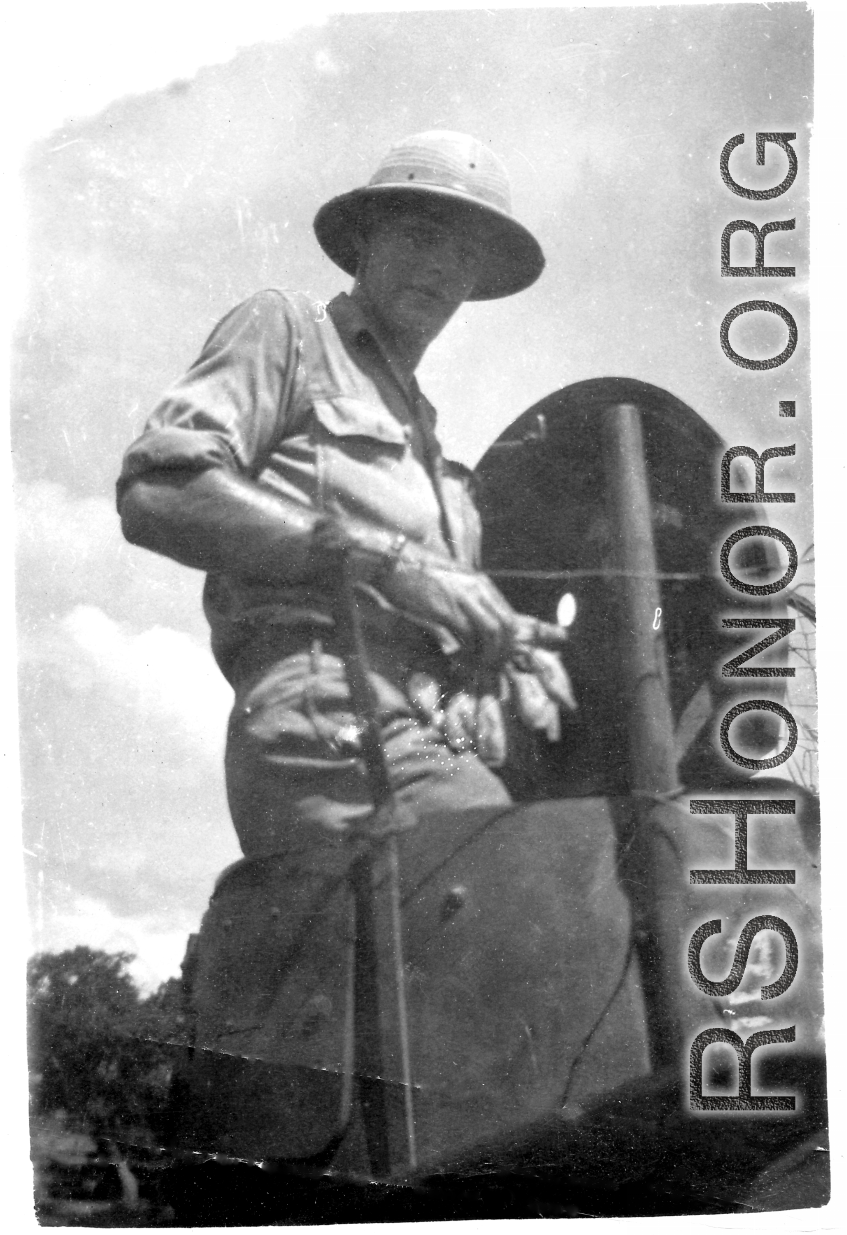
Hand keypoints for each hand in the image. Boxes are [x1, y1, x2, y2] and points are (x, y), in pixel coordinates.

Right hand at [384, 544, 563, 664]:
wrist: (393, 560)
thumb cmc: (417, 574)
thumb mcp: (453, 583)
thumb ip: (468, 600)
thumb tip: (477, 627)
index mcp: (481, 584)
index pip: (509, 617)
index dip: (508, 643)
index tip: (499, 658)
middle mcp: (477, 589)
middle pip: (506, 627)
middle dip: (502, 653)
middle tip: (490, 669)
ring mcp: (463, 598)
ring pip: (491, 633)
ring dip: (486, 656)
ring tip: (475, 667)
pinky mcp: (445, 609)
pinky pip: (467, 637)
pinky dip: (466, 653)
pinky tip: (457, 659)